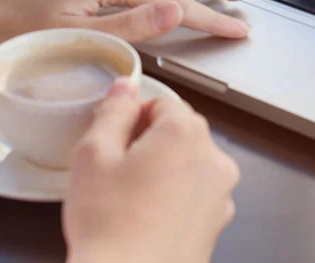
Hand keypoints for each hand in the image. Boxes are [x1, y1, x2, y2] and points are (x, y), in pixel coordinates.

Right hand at [63, 78, 238, 262]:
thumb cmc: (109, 225)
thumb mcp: (93, 154)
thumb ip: (113, 111)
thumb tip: (125, 88)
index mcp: (186, 133)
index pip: (162, 102)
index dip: (132, 119)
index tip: (113, 142)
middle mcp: (213, 159)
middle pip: (179, 132)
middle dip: (149, 144)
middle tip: (115, 172)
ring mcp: (220, 194)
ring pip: (188, 165)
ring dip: (164, 172)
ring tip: (129, 200)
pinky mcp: (217, 225)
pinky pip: (194, 196)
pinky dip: (175, 200)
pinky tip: (146, 220)